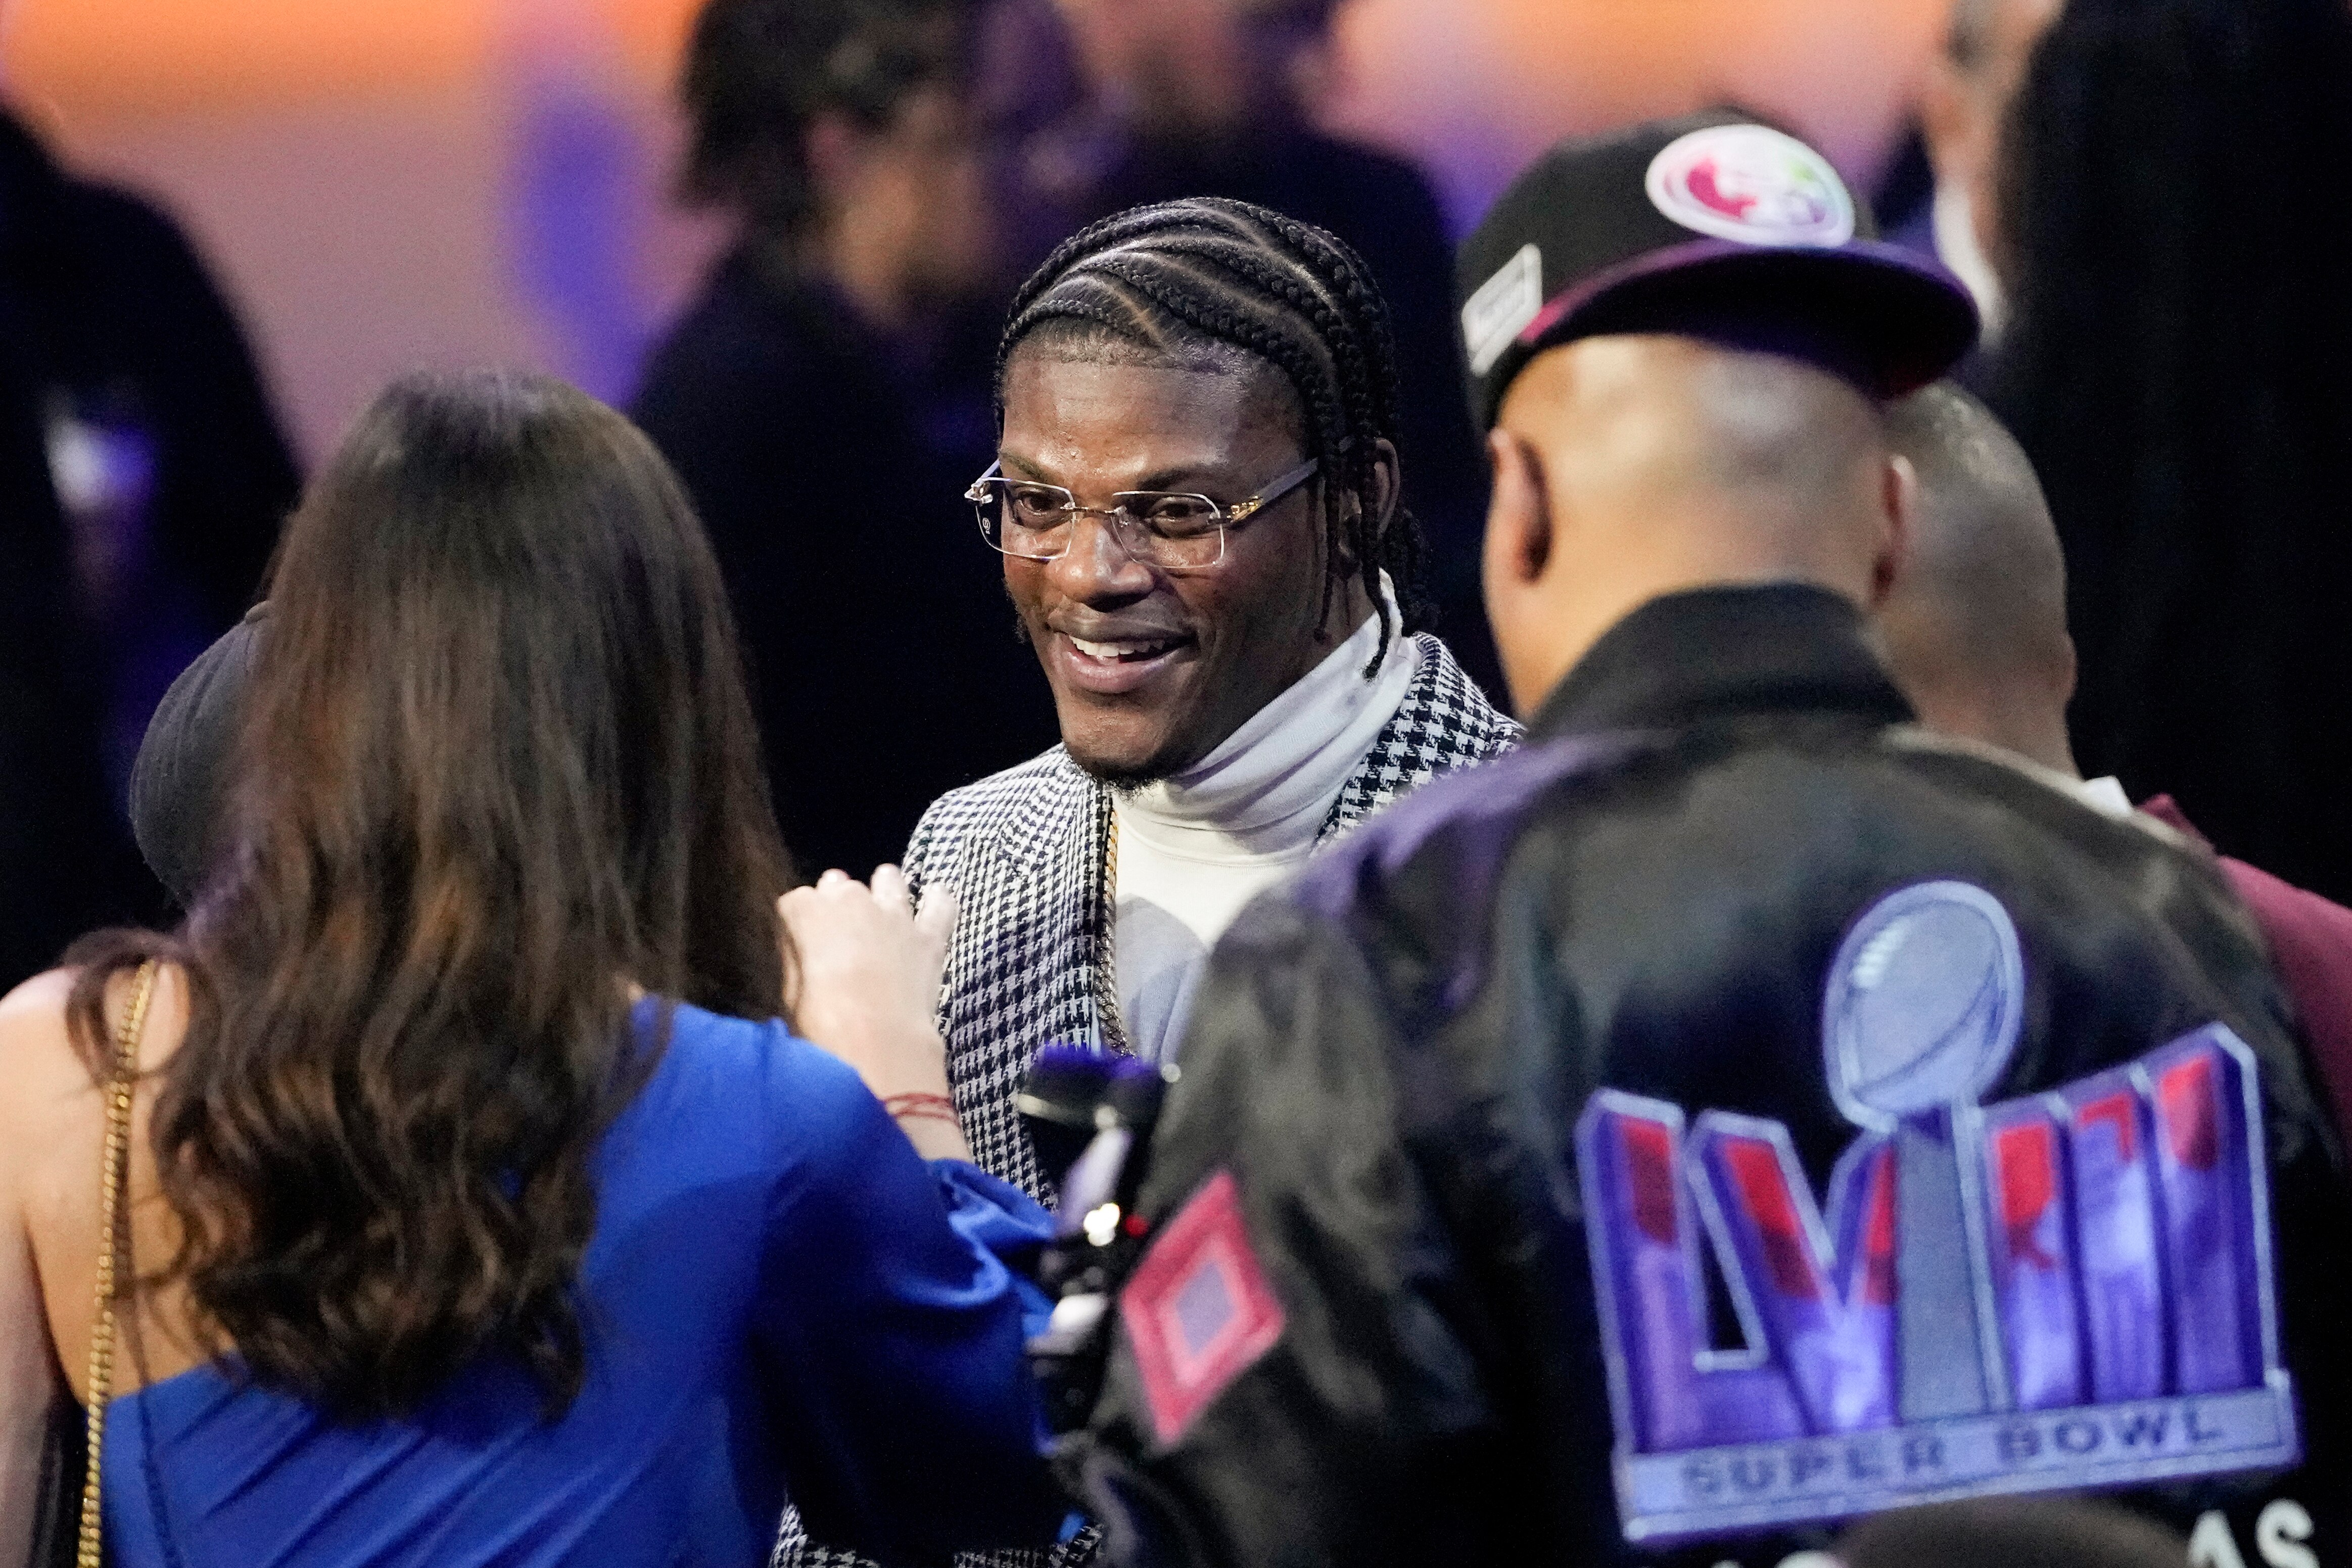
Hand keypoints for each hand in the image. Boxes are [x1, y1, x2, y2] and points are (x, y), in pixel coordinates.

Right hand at [778, 867, 968, 1160]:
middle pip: (839, 887)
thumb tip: (796, 950)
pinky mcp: (928, 936)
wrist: (876, 1047)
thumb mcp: (785, 994)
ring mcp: (893, 914)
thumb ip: (791, 960)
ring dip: (882, 891)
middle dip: (836, 906)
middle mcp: (850, 900)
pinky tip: (935, 899)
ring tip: (880, 912)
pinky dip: (937, 901)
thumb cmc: (818, 1026)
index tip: (799, 945)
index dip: (796, 925)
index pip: (795, 902)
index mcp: (806, 911)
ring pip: (888, 880)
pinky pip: (940, 903)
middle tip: (836, 939)